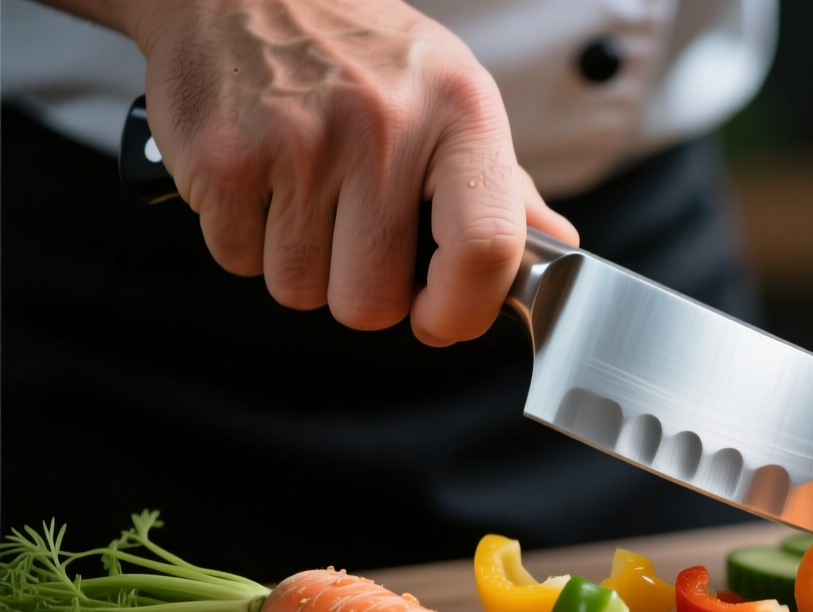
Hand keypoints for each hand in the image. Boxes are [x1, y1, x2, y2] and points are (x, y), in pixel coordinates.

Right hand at [119, 0, 576, 344]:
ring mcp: (296, 142)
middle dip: (364, 290)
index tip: (442, 319)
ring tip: (310, 198)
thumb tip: (557, 249)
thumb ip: (505, 187)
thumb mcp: (453, 99)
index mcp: (460, 112)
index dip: (462, 311)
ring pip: (301, 290)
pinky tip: (265, 185)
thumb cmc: (366, 56)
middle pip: (373, 300)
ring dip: (304, 266)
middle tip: (360, 238)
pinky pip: (240, 262)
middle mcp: (383, 125)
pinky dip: (249, 241)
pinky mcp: (221, 157)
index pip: (485, 249)